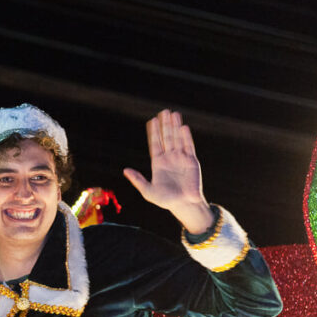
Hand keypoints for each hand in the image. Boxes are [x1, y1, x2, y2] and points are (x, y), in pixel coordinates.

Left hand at [123, 109, 213, 233]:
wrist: (184, 204)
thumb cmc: (166, 200)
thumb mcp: (148, 191)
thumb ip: (138, 180)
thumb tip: (125, 170)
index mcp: (158, 163)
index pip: (155, 144)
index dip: (153, 132)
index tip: (151, 120)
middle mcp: (169, 158)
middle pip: (166, 138)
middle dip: (165, 125)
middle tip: (163, 112)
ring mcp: (181, 158)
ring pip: (177, 139)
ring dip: (175, 127)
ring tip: (173, 114)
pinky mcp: (191, 161)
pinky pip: (188, 146)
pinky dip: (186, 137)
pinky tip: (183, 127)